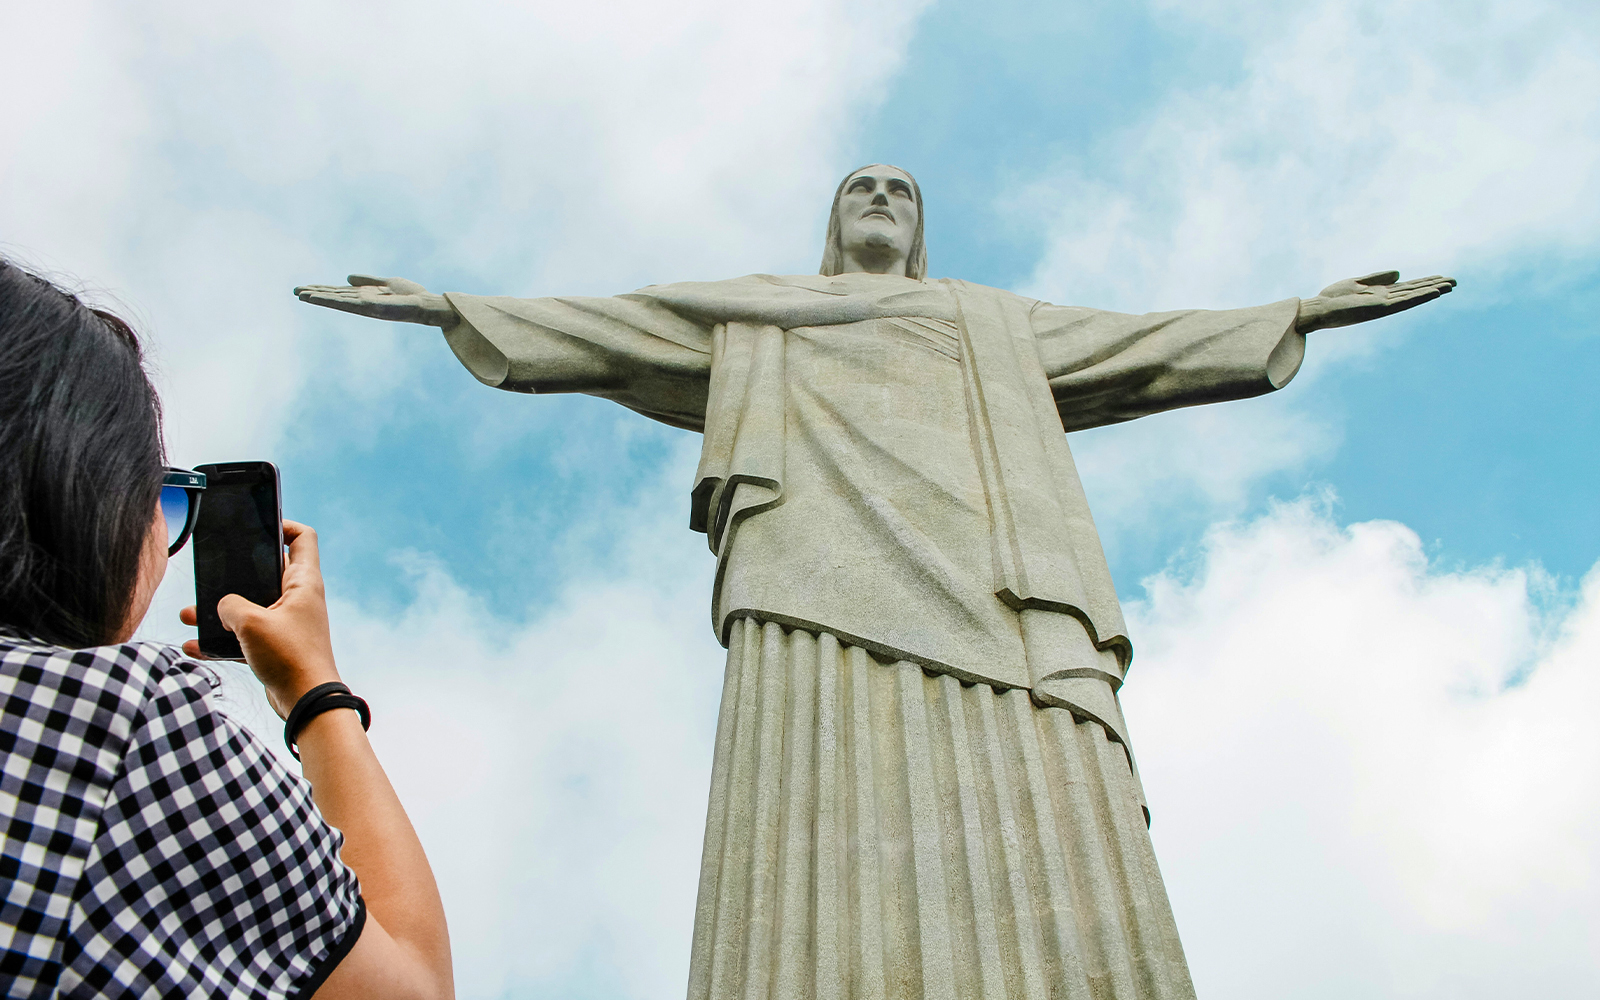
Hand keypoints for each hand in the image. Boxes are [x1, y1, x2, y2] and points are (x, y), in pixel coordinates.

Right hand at [180, 520, 340, 718]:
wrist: (305, 702)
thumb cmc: (289, 657)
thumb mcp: (251, 622)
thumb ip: (230, 605)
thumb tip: (222, 606)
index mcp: (303, 582)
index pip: (302, 538)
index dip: (283, 525)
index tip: (259, 526)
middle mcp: (298, 599)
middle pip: (266, 572)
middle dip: (236, 574)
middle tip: (211, 573)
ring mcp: (287, 623)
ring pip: (250, 606)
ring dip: (221, 610)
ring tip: (189, 614)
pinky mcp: (276, 646)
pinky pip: (245, 635)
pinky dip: (223, 639)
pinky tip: (195, 645)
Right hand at [294, 274, 459, 327]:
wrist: (426, 304)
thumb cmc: (411, 294)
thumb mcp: (387, 282)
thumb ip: (368, 280)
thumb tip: (347, 277)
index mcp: (365, 295)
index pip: (339, 292)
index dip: (322, 290)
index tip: (304, 288)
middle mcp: (362, 302)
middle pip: (334, 297)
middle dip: (315, 294)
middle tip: (294, 291)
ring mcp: (365, 306)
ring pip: (337, 301)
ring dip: (319, 298)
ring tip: (301, 295)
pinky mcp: (370, 308)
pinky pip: (348, 303)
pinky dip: (332, 300)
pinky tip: (320, 298)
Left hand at [1296, 270, 1455, 332]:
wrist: (1318, 310)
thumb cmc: (1333, 298)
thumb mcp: (1356, 282)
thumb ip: (1377, 278)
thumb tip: (1399, 273)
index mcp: (1380, 294)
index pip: (1408, 287)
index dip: (1425, 282)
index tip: (1442, 278)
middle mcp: (1386, 300)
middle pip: (1415, 292)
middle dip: (1434, 286)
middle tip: (1456, 282)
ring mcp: (1384, 305)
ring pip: (1413, 297)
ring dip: (1432, 291)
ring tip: (1450, 286)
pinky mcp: (1380, 308)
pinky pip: (1404, 302)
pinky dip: (1419, 297)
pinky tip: (1433, 292)